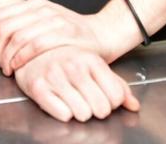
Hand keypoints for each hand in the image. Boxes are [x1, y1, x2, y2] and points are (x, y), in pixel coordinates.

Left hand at [0, 0, 108, 74]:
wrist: (103, 34)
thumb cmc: (72, 33)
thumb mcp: (47, 20)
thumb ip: (26, 23)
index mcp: (36, 4)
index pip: (1, 16)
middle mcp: (44, 9)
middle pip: (6, 27)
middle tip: (0, 63)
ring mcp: (55, 20)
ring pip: (18, 36)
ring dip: (8, 56)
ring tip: (8, 68)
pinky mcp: (66, 34)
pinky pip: (35, 44)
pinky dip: (22, 57)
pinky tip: (19, 66)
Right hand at [13, 46, 139, 122]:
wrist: (31, 51)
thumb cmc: (66, 61)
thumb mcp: (94, 67)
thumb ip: (117, 85)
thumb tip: (133, 105)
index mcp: (91, 60)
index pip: (116, 96)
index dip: (111, 102)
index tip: (103, 97)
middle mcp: (74, 66)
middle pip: (102, 108)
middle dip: (96, 109)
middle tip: (87, 100)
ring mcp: (55, 76)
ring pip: (83, 114)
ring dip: (79, 112)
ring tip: (72, 100)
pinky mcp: (38, 87)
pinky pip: (63, 115)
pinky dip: (63, 113)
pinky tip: (59, 101)